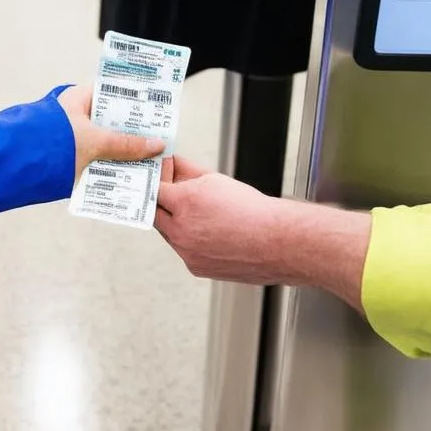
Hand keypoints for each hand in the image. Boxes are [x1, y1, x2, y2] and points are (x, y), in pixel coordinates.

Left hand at [58, 85, 164, 183]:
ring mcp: (71, 135)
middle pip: (110, 121)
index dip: (134, 101)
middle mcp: (75, 114)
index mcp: (78, 99)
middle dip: (131, 132)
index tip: (154, 110)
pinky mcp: (68, 155)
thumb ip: (126, 144)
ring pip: (104, 141)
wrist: (18, 166)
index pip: (112, 93)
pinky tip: (127, 173)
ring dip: (121, 151)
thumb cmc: (53, 143)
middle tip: (157, 138)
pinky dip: (108, 164)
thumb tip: (155, 144)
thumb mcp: (96, 141)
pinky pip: (94, 157)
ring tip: (148, 158)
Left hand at [155, 156, 282, 282]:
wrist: (276, 242)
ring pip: (168, 234)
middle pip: (155, 213)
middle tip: (170, 193)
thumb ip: (188, 171)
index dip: (157, 182)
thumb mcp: (216, 180)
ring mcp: (187, 252)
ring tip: (197, 214)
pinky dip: (189, 241)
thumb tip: (174, 163)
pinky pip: (183, 250)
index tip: (160, 177)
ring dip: (175, 222)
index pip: (154, 189)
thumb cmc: (253, 211)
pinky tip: (208, 233)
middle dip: (161, 202)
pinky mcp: (195, 267)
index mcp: (185, 203)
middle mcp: (181, 229)